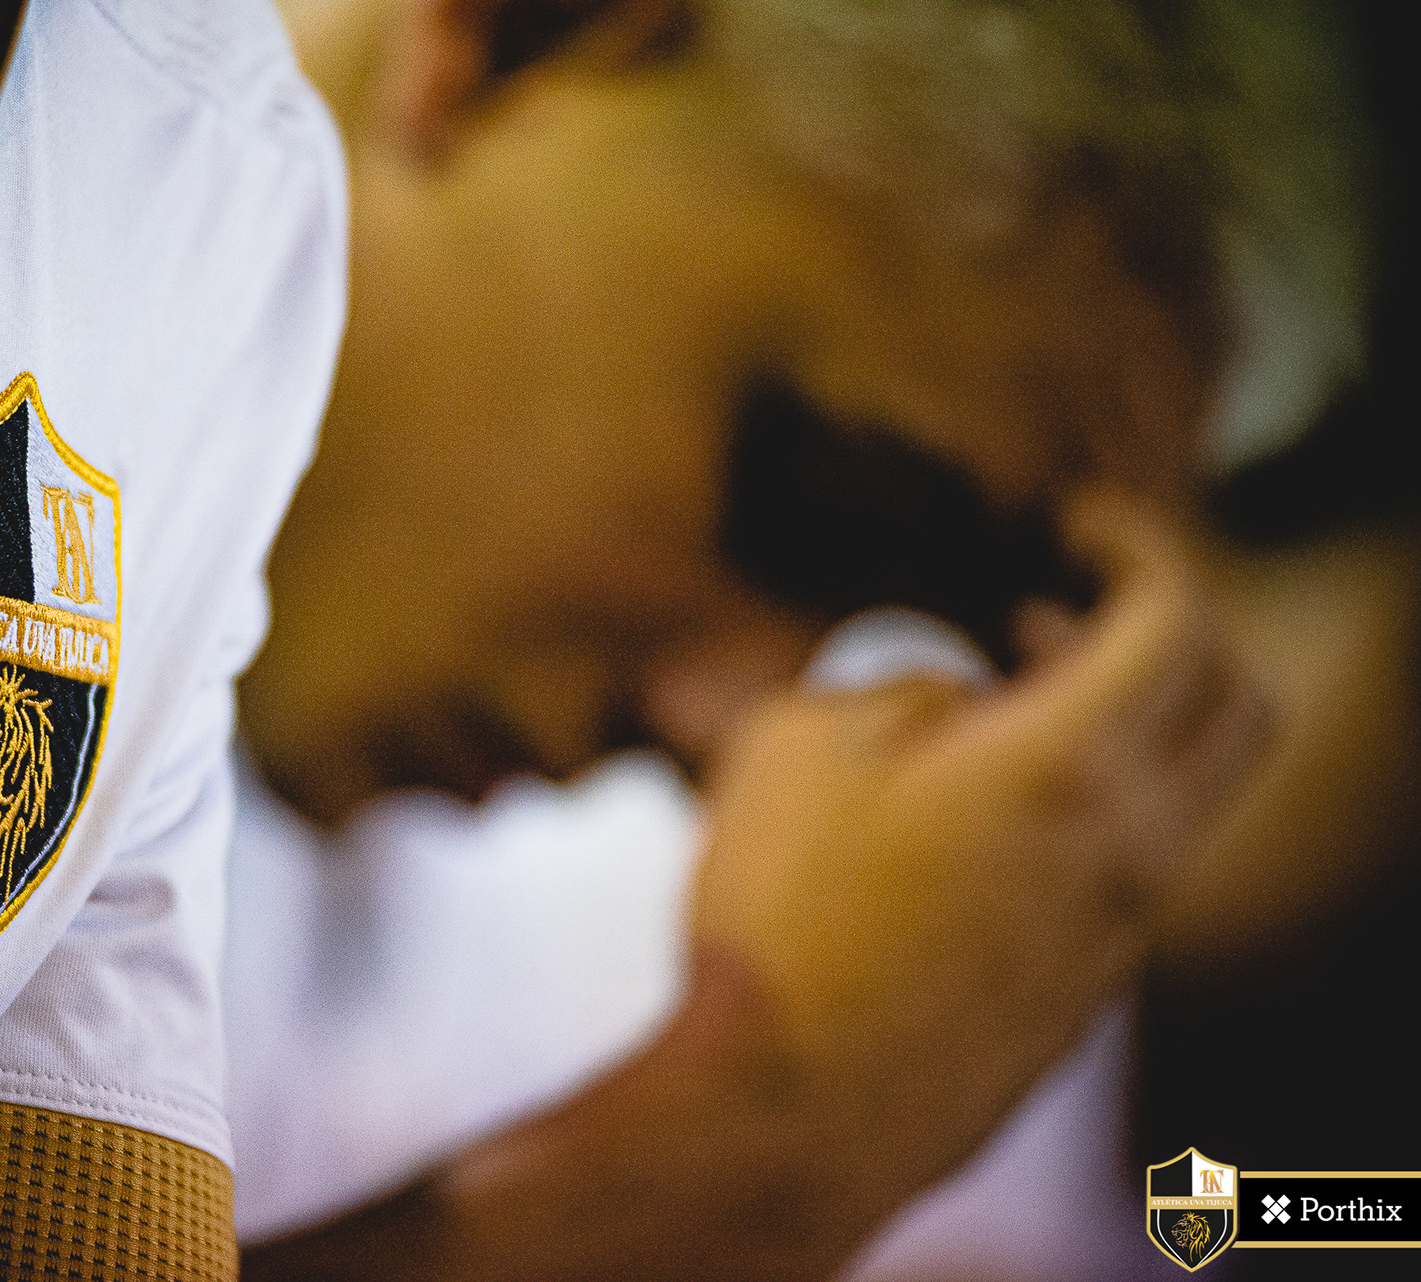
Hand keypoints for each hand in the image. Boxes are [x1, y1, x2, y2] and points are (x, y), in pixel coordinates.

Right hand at [691, 486, 1268, 1205]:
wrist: (789, 1105)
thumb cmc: (783, 915)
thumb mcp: (798, 742)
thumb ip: (902, 688)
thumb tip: (956, 699)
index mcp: (1070, 761)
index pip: (1177, 614)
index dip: (1133, 543)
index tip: (1073, 523)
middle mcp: (1132, 846)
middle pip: (1234, 705)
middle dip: (1170, 632)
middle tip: (1053, 613)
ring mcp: (1118, 931)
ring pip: (1187, 796)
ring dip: (1126, 727)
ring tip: (994, 714)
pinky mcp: (1085, 993)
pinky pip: (1131, 871)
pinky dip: (1092, 810)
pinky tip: (973, 821)